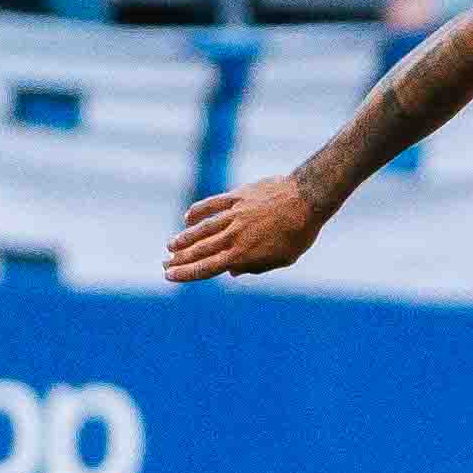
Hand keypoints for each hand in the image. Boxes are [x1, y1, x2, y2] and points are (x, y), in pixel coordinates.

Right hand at [165, 175, 326, 279]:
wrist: (306, 200)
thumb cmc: (298, 233)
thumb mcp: (281, 258)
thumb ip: (254, 266)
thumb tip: (231, 271)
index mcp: (244, 254)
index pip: (208, 267)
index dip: (186, 273)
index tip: (170, 276)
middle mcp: (234, 235)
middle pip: (200, 250)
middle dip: (180, 259)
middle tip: (165, 263)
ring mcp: (234, 215)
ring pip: (202, 228)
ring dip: (184, 238)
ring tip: (171, 245)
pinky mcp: (237, 197)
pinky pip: (212, 204)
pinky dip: (198, 211)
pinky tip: (188, 217)